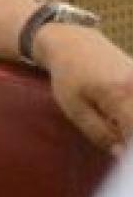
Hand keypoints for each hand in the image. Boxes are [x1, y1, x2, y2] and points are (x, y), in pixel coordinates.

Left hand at [36, 24, 132, 156]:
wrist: (73, 42)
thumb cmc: (68, 76)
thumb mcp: (75, 109)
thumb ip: (100, 133)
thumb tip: (121, 153)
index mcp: (121, 96)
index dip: (129, 150)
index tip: (119, 154)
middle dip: (128, 136)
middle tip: (114, 136)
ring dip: (127, 123)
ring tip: (113, 122)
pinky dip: (129, 112)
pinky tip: (120, 114)